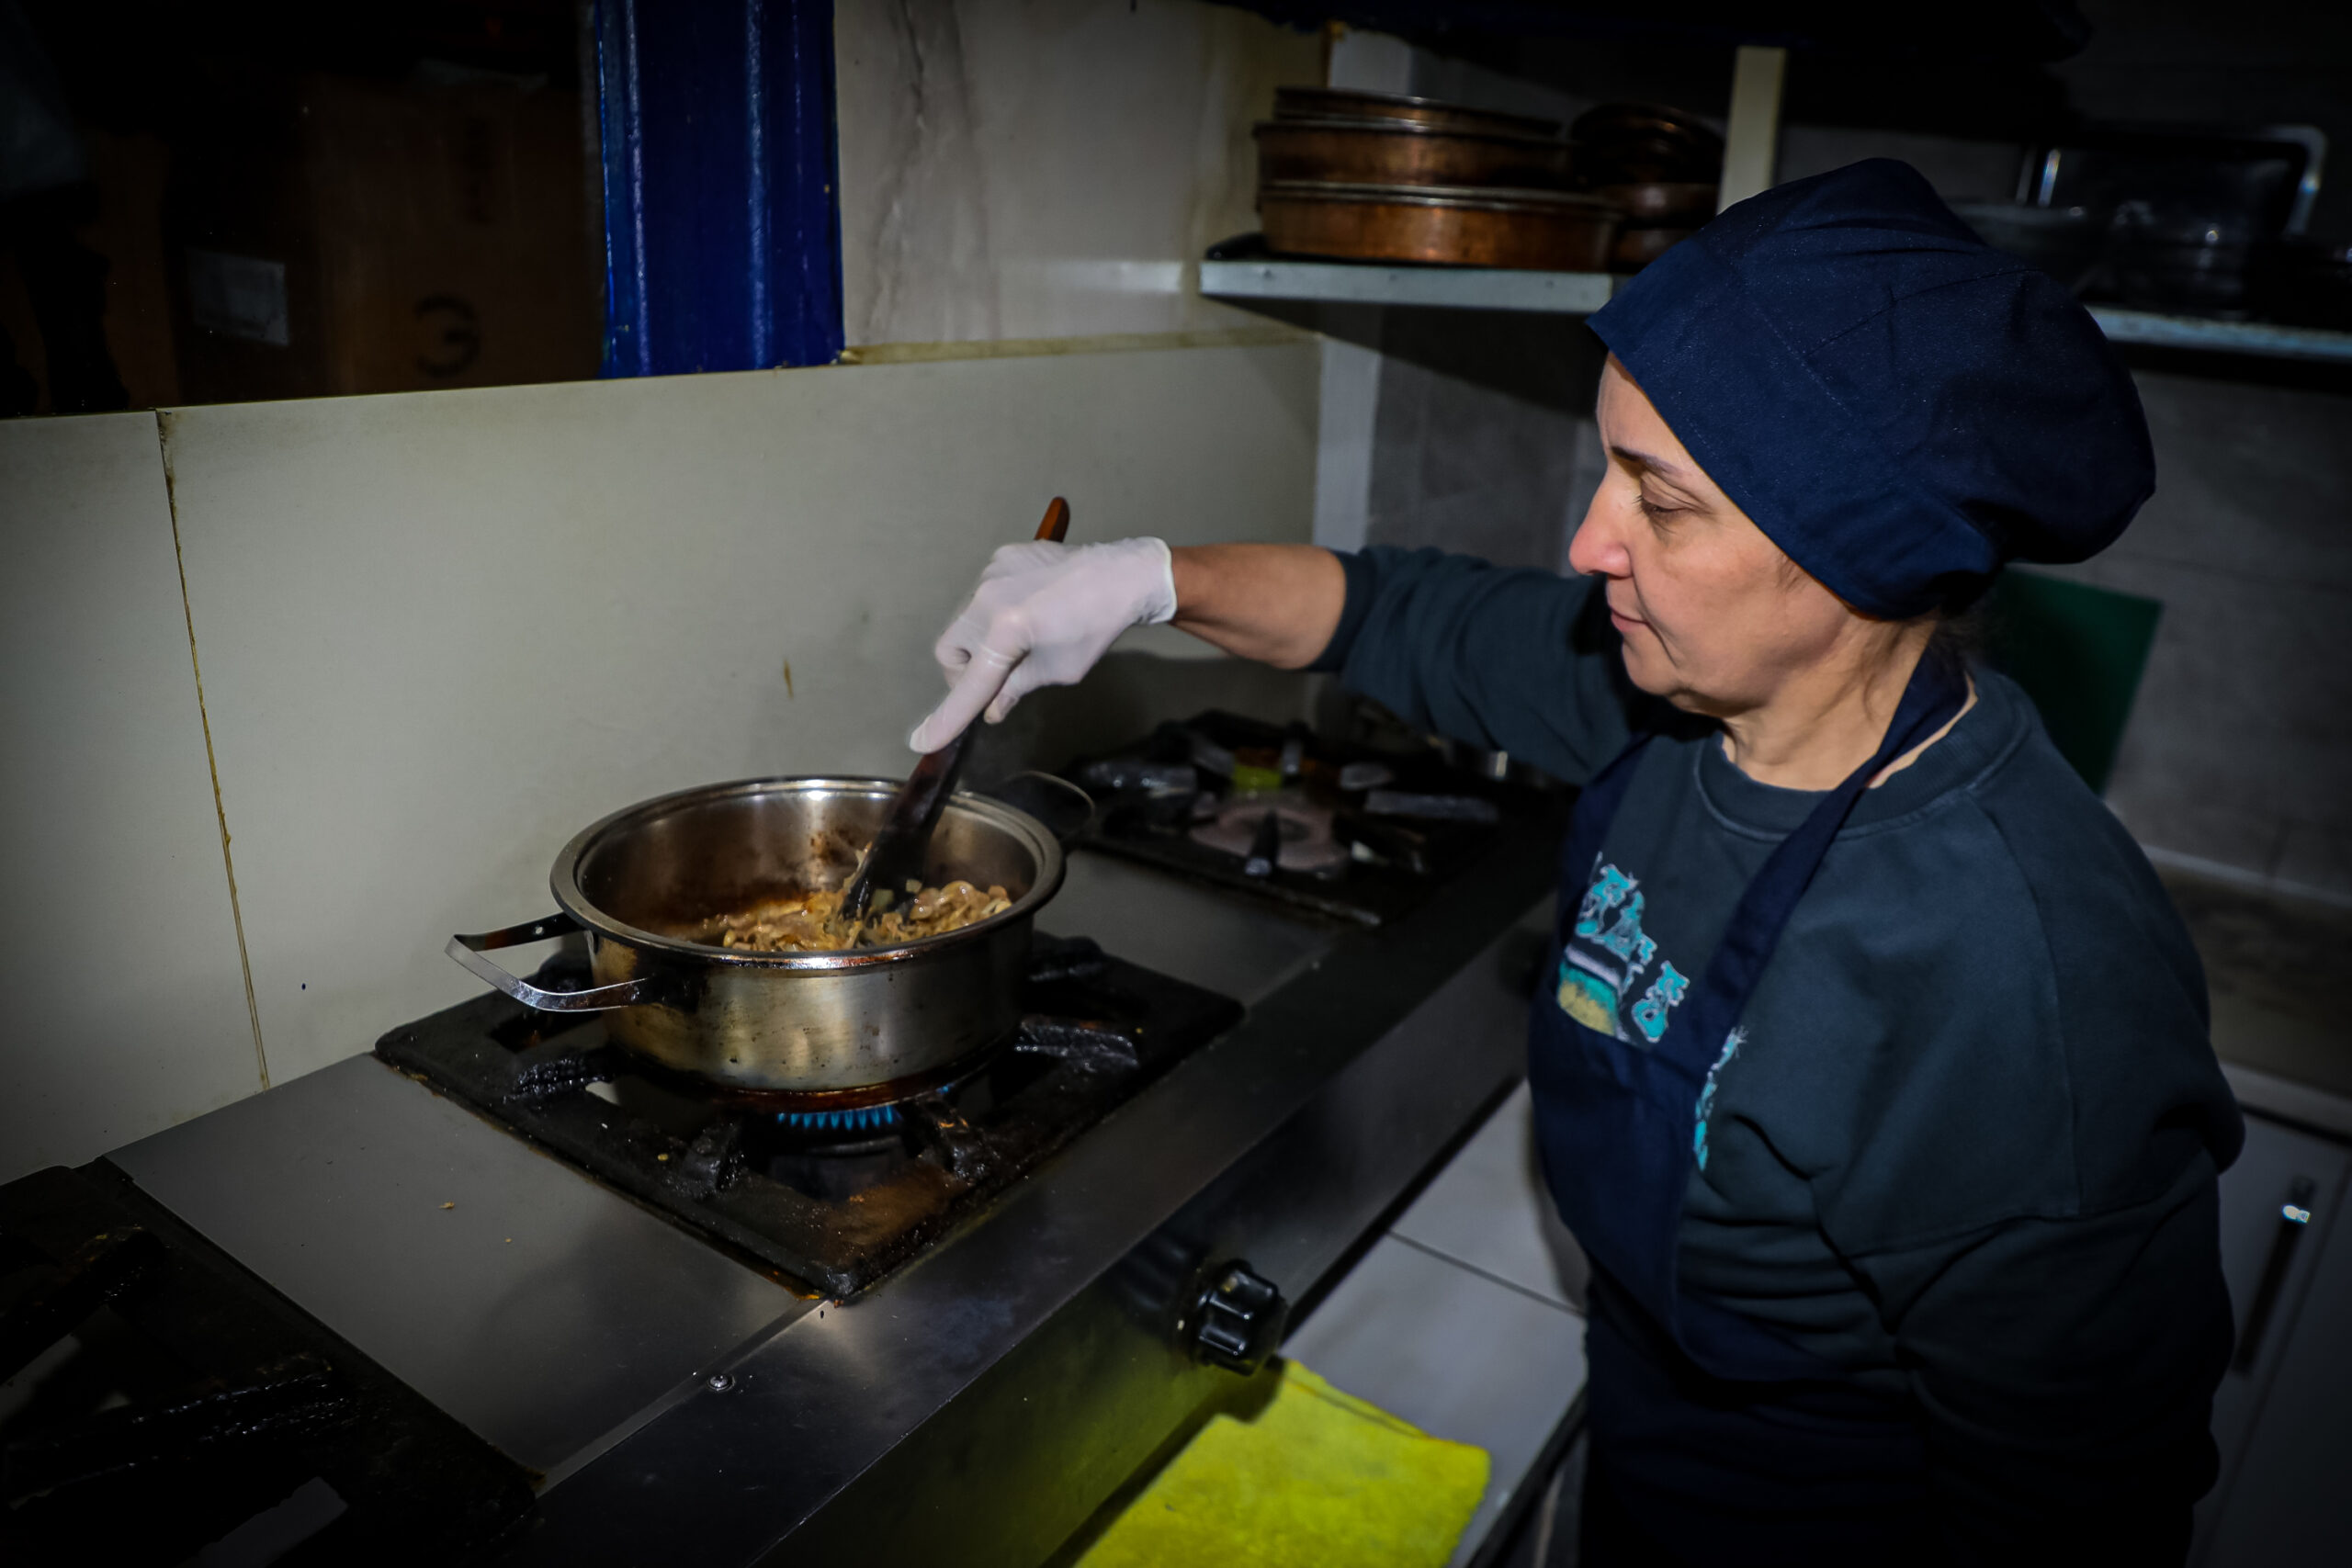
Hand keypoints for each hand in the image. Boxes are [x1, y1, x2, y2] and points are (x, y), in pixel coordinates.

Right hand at [908, 537, 1176, 751]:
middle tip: (996, 681)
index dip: (947, 718)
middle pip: (950, 649)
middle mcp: (989, 596)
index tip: (922, 741)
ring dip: (980, 641)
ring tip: (1020, 642)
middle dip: (965, 673)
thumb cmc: (1097, 627)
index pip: (970, 685)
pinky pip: (982, 595)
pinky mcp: (1002, 557)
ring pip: (963, 620)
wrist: (1123, 576)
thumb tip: (991, 709)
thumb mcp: (1059, 670)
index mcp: (1006, 629)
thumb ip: (1017, 688)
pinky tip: (1027, 612)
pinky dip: (994, 613)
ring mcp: (992, 572)